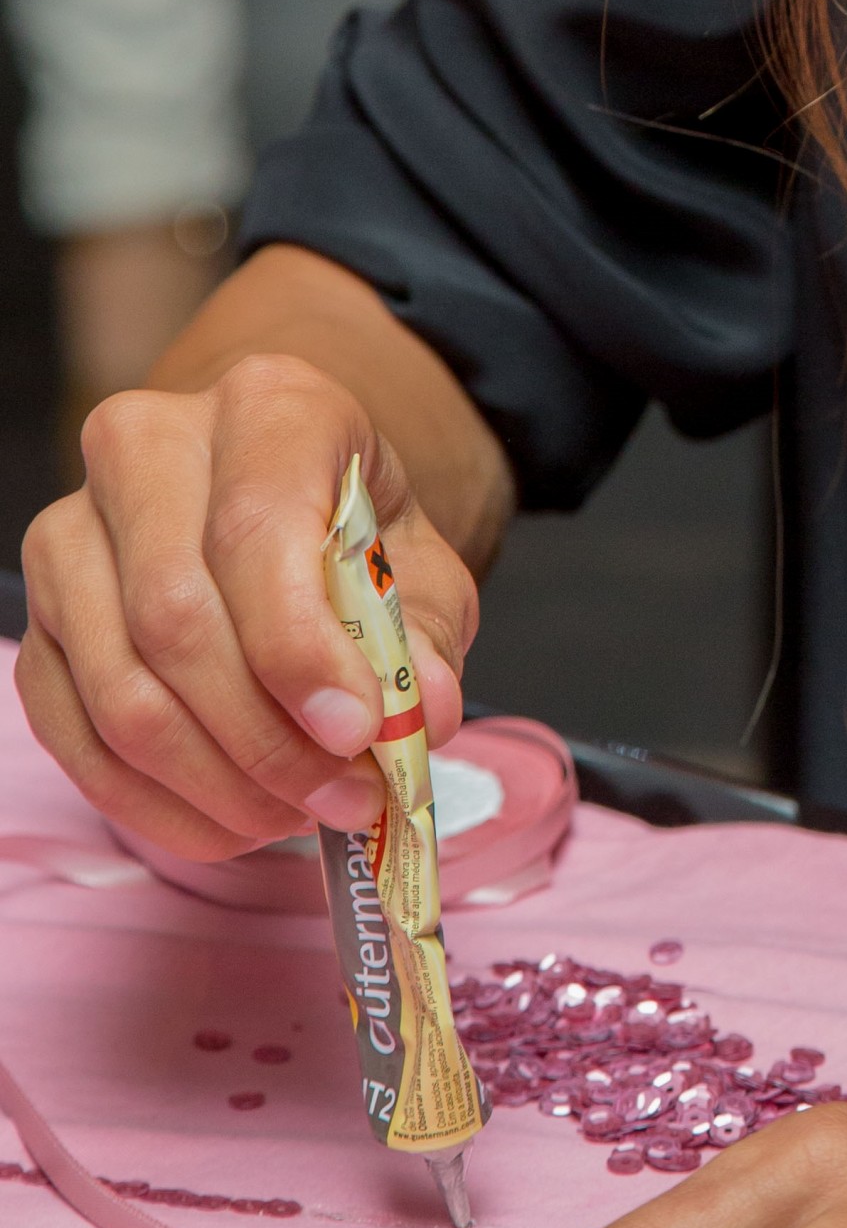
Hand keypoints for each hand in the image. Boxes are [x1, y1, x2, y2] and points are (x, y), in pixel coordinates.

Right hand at [15, 350, 477, 859]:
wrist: (279, 499)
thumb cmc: (352, 532)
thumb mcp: (418, 567)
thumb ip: (425, 638)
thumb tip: (426, 713)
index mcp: (264, 406)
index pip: (254, 529)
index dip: (299, 647)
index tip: (356, 732)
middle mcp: (145, 447)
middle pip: (176, 620)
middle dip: (264, 738)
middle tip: (342, 797)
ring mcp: (72, 534)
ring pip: (120, 690)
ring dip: (215, 782)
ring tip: (297, 813)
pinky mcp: (39, 621)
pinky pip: (75, 735)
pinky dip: (156, 802)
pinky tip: (231, 821)